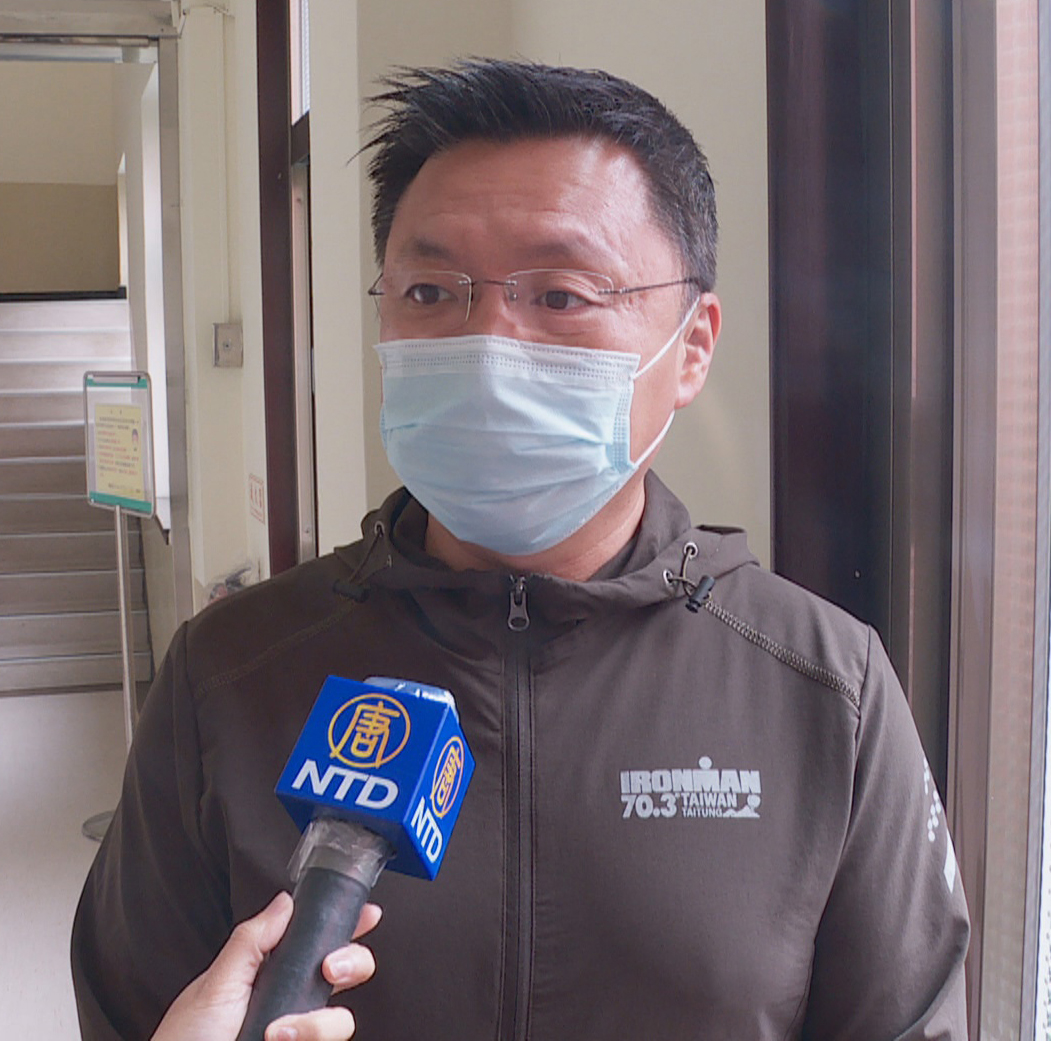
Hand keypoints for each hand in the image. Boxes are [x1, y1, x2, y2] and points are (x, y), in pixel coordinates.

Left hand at [151, 891, 380, 1040]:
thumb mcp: (215, 983)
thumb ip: (252, 940)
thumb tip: (285, 901)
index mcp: (269, 973)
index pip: (316, 942)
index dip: (347, 926)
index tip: (366, 916)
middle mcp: (290, 1003)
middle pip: (346, 973)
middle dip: (353, 962)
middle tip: (332, 968)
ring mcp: (297, 1033)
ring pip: (341, 1021)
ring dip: (318, 1023)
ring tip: (279, 1030)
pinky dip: (309, 1038)